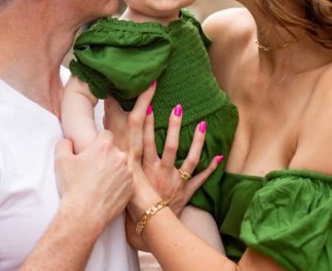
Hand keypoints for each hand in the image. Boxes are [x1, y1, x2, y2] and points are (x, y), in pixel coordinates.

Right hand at [55, 130, 132, 228]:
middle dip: (106, 156)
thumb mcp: (61, 161)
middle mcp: (119, 156)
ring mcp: (127, 172)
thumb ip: (64, 144)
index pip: (106, 134)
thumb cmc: (72, 187)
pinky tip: (107, 190)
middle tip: (94, 168)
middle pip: (114, 150)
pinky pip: (126, 180)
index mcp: (104, 146)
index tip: (94, 150)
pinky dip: (119, 183)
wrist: (83, 215)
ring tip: (100, 181)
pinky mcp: (131, 187)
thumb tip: (68, 140)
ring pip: (121, 165)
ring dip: (114, 169)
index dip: (99, 141)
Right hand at [106, 86, 221, 217]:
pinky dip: (211, 168)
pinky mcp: (186, 191)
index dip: (147, 123)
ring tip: (202, 123)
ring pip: (189, 158)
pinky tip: (219, 155)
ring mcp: (176, 181)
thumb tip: (112, 140)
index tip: (149, 105)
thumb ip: (122, 160)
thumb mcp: (124, 179)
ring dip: (197, 141)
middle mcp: (162, 172)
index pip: (146, 141)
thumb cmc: (132, 203)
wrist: (146, 227)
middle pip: (170, 146)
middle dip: (174, 126)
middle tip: (178, 108)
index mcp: (145, 168)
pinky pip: (200, 178)